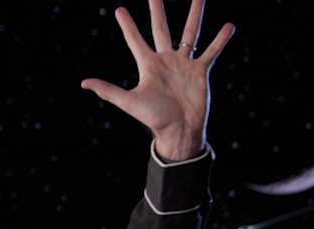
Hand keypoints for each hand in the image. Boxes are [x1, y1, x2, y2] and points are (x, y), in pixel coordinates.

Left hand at [81, 0, 232, 161]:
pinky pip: (211, 52)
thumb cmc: (154, 119)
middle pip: (161, 29)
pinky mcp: (200, 71)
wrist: (179, 131)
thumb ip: (109, 90)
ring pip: (190, 33)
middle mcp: (166, 61)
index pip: (136, 40)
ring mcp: (184, 64)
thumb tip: (84, 83)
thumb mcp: (129, 102)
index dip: (128, 26)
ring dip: (195, 14)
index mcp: (148, 66)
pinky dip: (220, 40)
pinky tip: (229, 26)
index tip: (119, 10)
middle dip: (158, 12)